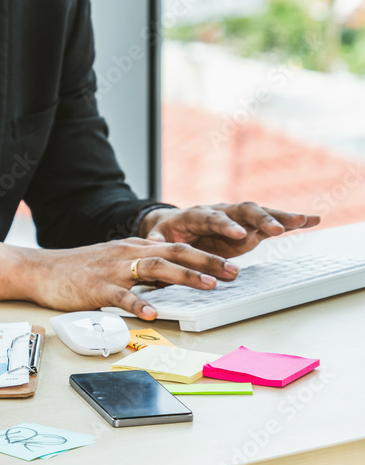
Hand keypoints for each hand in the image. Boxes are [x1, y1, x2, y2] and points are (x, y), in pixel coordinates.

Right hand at [0, 239, 238, 320]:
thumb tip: (168, 275)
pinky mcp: (97, 288)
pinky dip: (139, 303)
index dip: (207, 254)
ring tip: (207, 285)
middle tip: (232, 272)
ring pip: (156, 268)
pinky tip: (152, 313)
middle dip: (207, 261)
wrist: (41, 270)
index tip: (231, 264)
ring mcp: (114, 270)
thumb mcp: (113, 260)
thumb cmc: (77, 270)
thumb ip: (139, 265)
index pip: (177, 246)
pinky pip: (121, 296)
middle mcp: (128, 254)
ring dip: (184, 276)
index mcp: (134, 248)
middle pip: (174, 252)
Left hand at [140, 203, 320, 258]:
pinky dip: (290, 221)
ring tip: (303, 220)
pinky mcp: (248, 226)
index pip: (213, 218)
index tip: (239, 234)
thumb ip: (157, 245)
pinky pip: (270, 222)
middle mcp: (220, 211)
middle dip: (259, 220)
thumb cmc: (165, 234)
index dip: (226, 226)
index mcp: (196, 214)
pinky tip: (312, 220)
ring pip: (259, 213)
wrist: (172, 225)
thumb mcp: (156, 240)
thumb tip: (153, 253)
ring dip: (280, 217)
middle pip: (242, 211)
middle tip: (275, 230)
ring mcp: (236, 218)